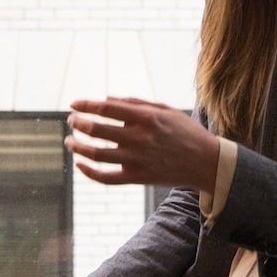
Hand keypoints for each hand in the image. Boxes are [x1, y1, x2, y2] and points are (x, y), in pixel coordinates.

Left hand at [65, 97, 219, 190]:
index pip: (106, 108)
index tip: (73, 104)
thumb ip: (135, 103)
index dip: (86, 105)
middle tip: (71, 121)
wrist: (206, 162)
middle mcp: (139, 138)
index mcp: (145, 117)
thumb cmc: (186, 132)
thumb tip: (106, 99)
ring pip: (96, 154)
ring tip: (69, 141)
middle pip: (96, 129)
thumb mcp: (165, 110)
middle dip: (78, 123)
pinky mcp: (137, 177)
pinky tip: (79, 164)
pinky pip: (106, 178)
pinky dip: (89, 172)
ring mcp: (137, 159)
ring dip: (77, 146)